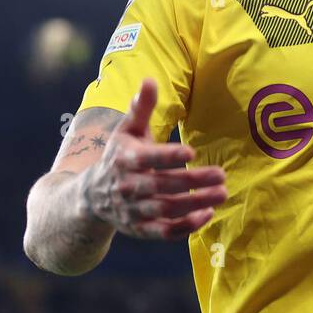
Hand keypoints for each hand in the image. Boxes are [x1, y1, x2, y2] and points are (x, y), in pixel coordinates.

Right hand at [78, 78, 227, 238]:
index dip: (167, 156)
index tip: (191, 151)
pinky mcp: (140, 229)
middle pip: (162, 185)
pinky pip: (164, 232)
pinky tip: (207, 214)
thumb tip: (150, 80)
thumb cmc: (119, 156)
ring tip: (222, 193)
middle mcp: (127, 186)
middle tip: (221, 175)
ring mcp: (133, 210)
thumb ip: (140, 108)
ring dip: (195, 203)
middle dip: (192, 181)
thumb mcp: (126, 131)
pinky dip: (185, 226)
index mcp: (124, 159)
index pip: (147, 159)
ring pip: (166, 209)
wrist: (91, 197)